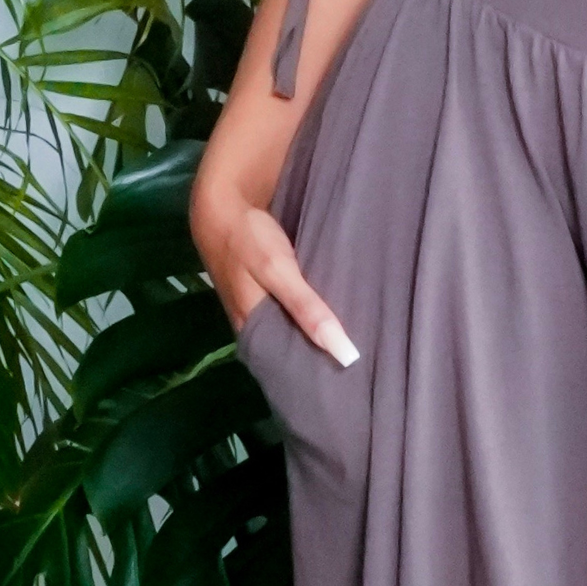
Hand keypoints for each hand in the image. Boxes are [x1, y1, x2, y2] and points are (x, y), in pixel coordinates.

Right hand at [191, 186, 358, 365]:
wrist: (220, 205)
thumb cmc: (248, 239)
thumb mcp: (278, 271)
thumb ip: (307, 309)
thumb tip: (344, 354)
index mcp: (252, 331)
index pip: (288, 368)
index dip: (319, 374)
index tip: (354, 380)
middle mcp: (254, 327)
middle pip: (292, 350)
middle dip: (323, 356)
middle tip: (366, 364)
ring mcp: (258, 309)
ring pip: (292, 331)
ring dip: (318, 335)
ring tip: (360, 344)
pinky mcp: (265, 293)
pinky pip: (292, 313)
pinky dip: (311, 315)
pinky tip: (337, 315)